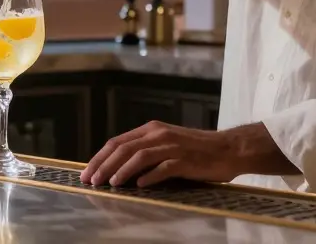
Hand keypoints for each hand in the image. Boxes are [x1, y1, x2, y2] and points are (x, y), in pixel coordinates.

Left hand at [80, 121, 242, 187]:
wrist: (229, 149)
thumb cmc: (196, 151)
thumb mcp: (166, 144)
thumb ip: (145, 151)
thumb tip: (117, 168)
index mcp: (151, 129)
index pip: (117, 142)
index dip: (99, 158)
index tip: (86, 173)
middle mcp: (158, 134)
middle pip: (123, 148)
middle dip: (103, 165)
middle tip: (91, 181)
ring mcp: (172, 146)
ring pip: (139, 156)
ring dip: (121, 170)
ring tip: (109, 184)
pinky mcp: (186, 159)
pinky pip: (164, 168)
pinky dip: (149, 177)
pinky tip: (139, 186)